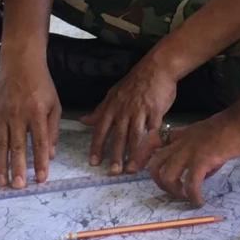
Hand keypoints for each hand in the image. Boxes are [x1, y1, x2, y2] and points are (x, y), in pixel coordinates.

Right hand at [0, 53, 60, 187]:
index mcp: (37, 112)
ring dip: (0, 165)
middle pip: (17, 146)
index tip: (41, 179)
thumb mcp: (54, 104)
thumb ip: (53, 129)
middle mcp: (18, 113)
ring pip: (0, 144)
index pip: (40, 142)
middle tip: (18, 186)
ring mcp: (1, 112)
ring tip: (1, 182)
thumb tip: (51, 154)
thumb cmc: (41, 84)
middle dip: (18, 168)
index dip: (40, 162)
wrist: (20, 62)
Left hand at [82, 59, 177, 174]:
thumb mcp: (113, 94)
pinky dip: (151, 142)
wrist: (156, 68)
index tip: (94, 162)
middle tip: (112, 172)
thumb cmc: (135, 83)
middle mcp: (124, 110)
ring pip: (135, 135)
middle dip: (114, 155)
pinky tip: (151, 154)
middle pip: (118, 136)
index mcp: (112, 107)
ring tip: (130, 169)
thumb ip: (100, 111)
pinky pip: (153, 130)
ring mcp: (140, 111)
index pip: (101, 129)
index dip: (97, 146)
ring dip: (132, 154)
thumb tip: (83, 120)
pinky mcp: (156, 111)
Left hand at [147, 110, 239, 205]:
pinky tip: (200, 201)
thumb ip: (200, 154)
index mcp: (182, 136)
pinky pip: (190, 183)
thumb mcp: (208, 138)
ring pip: (167, 175)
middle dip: (160, 183)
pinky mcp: (202, 159)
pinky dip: (193, 196)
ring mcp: (190, 151)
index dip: (143, 158)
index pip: (153, 143)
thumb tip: (202, 175)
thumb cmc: (232, 129)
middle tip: (175, 192)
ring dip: (175, 192)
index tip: (143, 171)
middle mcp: (181, 143)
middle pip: (155, 164)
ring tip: (187, 197)